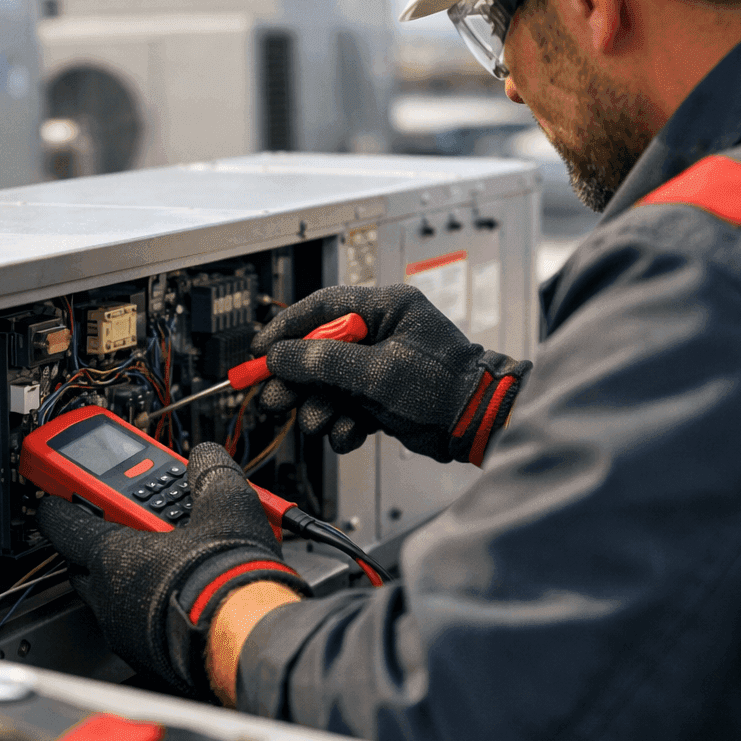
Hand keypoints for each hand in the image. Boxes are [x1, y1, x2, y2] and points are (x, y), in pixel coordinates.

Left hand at [35, 443, 309, 697]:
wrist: (249, 639)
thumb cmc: (228, 580)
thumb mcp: (227, 506)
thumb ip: (209, 474)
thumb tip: (207, 457)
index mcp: (115, 556)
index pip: (65, 525)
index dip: (57, 508)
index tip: (52, 500)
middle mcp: (110, 596)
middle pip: (83, 564)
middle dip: (97, 544)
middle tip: (122, 525)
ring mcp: (125, 632)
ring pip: (110, 598)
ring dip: (127, 578)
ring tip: (161, 561)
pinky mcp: (148, 657)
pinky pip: (134, 625)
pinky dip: (146, 607)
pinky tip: (178, 596)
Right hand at [251, 285, 529, 464]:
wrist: (479, 426)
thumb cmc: (445, 389)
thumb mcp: (377, 372)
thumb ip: (324, 361)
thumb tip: (282, 356)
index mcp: (386, 307)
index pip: (322, 307)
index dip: (286, 328)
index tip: (261, 350)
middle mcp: (381, 333)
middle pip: (319, 350)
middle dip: (297, 379)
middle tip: (275, 398)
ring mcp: (381, 366)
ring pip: (329, 384)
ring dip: (319, 407)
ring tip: (318, 422)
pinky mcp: (382, 397)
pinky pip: (346, 406)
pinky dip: (343, 423)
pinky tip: (349, 433)